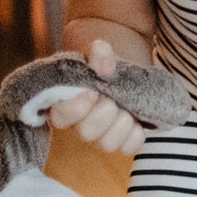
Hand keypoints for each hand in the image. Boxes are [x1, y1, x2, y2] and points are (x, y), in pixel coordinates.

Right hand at [45, 39, 146, 154]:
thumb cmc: (104, 70)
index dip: (76, 107)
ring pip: (107, 144)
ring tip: (125, 109)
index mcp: (65, 106)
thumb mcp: (100, 59)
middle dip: (104, 113)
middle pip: (87, 133)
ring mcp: (100, 136)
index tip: (92, 91)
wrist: (125, 77)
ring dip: (121, 123)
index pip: (60, 117)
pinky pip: (129, 147)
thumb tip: (101, 49)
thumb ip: (98, 55)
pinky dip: (135, 134)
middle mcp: (80, 125)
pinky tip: (136, 121)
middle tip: (111, 100)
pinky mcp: (121, 141)